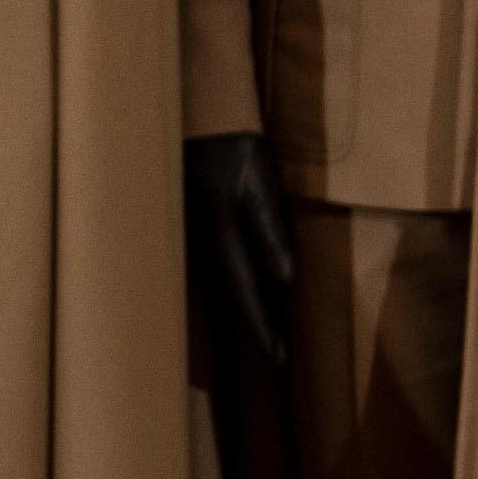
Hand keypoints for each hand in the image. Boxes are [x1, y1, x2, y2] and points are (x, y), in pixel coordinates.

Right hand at [185, 132, 294, 365]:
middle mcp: (201, 247)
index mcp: (219, 240)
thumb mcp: (258, 183)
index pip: (244, 296)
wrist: (195, 117)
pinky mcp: (193, 228)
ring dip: (242, 311)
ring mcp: (192, 239)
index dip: (262, 329)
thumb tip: (285, 279)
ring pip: (219, 287)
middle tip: (275, 361)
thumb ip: (269, 231)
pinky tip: (240, 296)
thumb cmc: (233, 146)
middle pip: (230, 300)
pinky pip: (212, 269)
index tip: (279, 359)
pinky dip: (229, 288)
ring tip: (264, 338)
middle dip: (253, 330)